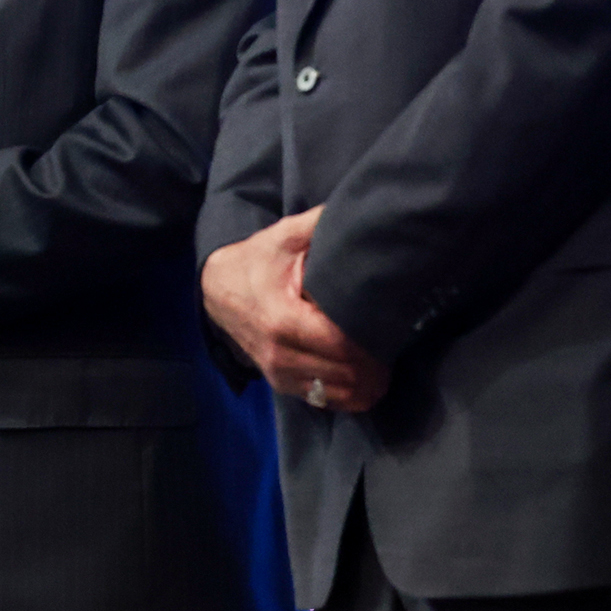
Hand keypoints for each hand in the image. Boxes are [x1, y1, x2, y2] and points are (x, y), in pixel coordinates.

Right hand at [200, 206, 388, 411]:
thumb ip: (320, 225)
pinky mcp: (280, 384)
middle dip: (376, 366)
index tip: (391, 329)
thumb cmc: (257, 261)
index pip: (342, 345)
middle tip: (394, 346)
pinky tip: (361, 378)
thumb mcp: (285, 236)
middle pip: (346, 374)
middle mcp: (280, 353)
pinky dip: (348, 394)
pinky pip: (324, 402)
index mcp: (283, 319)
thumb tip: (363, 209)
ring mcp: (279, 373)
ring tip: (382, 364)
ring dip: (366, 384)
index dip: (373, 342)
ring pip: (339, 394)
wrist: (216, 289)